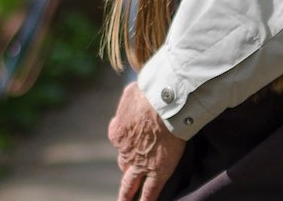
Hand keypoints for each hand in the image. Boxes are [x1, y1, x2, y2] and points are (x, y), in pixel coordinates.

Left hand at [108, 83, 184, 200]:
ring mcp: (140, 164)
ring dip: (128, 195)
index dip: (126, 144)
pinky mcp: (157, 171)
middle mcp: (125, 151)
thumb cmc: (149, 92)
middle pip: (124, 165)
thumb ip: (128, 100)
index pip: (119, 143)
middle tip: (128, 179)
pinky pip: (149, 192)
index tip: (133, 142)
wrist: (165, 102)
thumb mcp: (131, 92)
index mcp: (117, 132)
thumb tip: (131, 98)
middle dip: (126, 170)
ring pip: (131, 184)